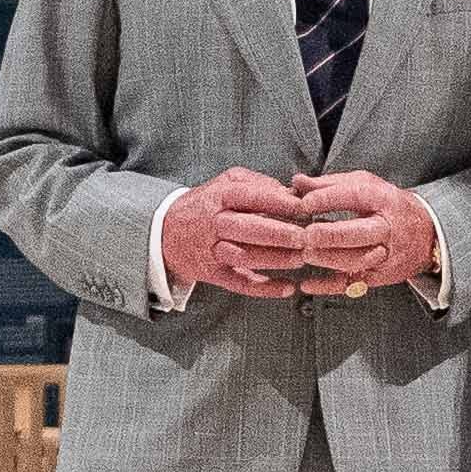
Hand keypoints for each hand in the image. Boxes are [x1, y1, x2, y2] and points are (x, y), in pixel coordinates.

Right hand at [163, 168, 317, 298]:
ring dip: (275, 259)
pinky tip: (287, 288)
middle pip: (248, 229)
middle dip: (279, 234)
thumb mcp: (227, 182)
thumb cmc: (206, 205)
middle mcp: (215, 223)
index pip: (251, 197)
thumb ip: (259, 183)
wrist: (165, 231)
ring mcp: (213, 250)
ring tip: (301, 258)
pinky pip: (240, 284)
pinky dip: (264, 289)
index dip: (279, 202)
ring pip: (246, 257)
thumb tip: (291, 192)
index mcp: (220, 197)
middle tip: (305, 237)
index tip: (304, 207)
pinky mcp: (214, 273)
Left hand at [289, 170, 440, 296]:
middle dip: (332, 235)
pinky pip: (353, 284)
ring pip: (357, 260)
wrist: (427, 234)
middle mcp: (386, 228)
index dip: (329, 199)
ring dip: (329, 259)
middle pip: (360, 233)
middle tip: (308, 234)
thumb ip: (329, 185)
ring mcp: (385, 255)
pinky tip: (307, 284)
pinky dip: (328, 287)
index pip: (356, 196)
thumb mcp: (365, 186)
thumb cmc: (388, 206)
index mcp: (383, 199)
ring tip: (306, 253)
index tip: (305, 202)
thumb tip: (297, 182)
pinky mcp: (380, 276)